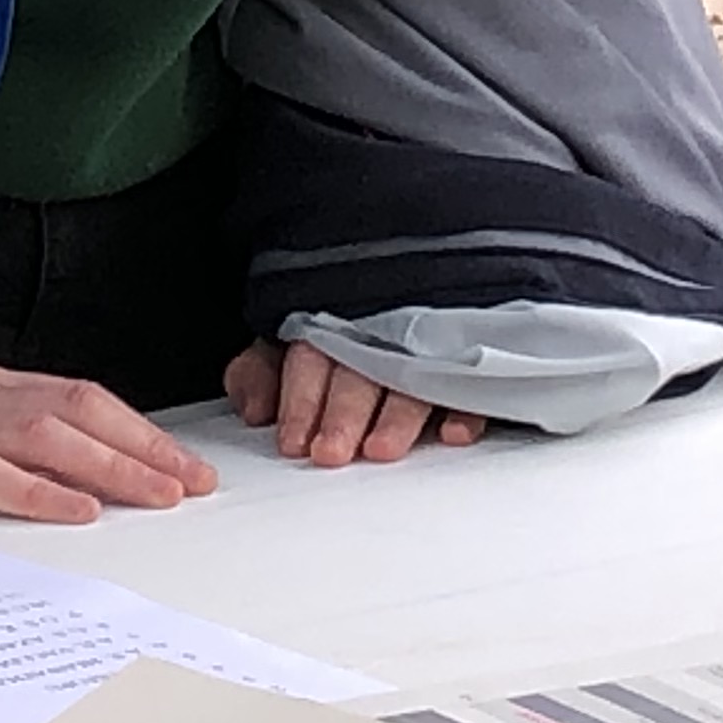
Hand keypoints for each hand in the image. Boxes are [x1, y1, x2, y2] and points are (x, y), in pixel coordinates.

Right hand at [0, 358, 222, 525]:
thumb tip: (46, 467)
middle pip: (78, 408)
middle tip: (193, 483)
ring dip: (111, 466)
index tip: (179, 461)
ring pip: (47, 434)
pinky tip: (75, 510)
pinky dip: (38, 490)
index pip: (74, 395)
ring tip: (157, 495)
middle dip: (143, 446)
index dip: (133, 428)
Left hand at [223, 340, 487, 468]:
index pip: (312, 358)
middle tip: (330, 453)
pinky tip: (453, 433)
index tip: (293, 442)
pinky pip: (470, 385)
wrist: (410, 269)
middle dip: (344, 414)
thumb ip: (261, 370)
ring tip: (381, 449)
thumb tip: (253, 408)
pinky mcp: (463, 362)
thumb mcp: (286, 339)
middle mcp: (375, 333)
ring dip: (398, 416)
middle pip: (360, 372)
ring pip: (412, 380)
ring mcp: (423, 348)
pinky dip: (465, 409)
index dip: (302, 401)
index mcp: (329, 322)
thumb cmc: (337, 329)